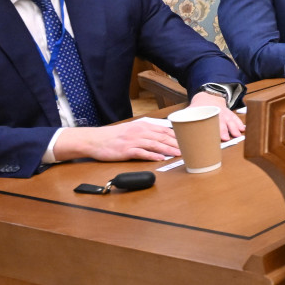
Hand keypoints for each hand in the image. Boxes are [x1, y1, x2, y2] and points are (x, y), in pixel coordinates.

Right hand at [56, 117, 179, 163]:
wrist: (95, 140)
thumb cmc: (114, 136)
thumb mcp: (132, 130)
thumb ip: (147, 133)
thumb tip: (163, 138)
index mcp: (143, 126)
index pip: (165, 130)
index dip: (178, 136)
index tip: (189, 141)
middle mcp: (140, 132)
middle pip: (163, 137)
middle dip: (177, 143)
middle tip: (189, 149)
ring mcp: (133, 141)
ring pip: (155, 145)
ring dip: (168, 150)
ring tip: (179, 154)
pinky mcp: (126, 150)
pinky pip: (142, 153)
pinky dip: (152, 156)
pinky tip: (161, 159)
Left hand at [189, 91, 245, 140]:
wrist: (208, 96)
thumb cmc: (198, 107)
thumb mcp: (189, 111)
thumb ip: (184, 119)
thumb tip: (175, 131)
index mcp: (206, 112)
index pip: (211, 121)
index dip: (216, 129)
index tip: (220, 137)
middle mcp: (217, 112)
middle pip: (222, 122)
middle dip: (226, 130)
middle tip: (229, 138)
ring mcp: (224, 112)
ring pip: (231, 120)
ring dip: (235, 128)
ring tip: (238, 135)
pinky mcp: (229, 113)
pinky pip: (235, 118)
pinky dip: (240, 123)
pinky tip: (243, 129)